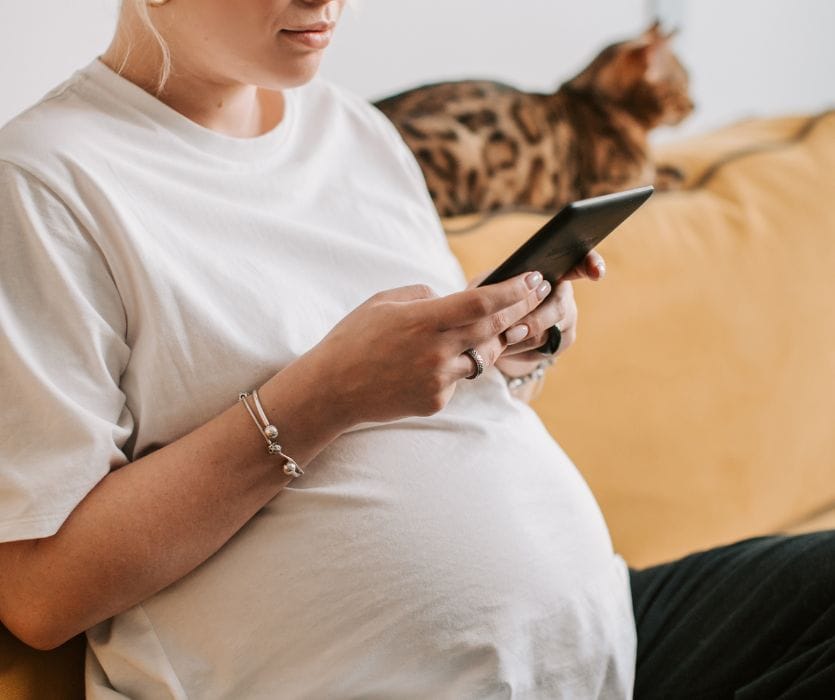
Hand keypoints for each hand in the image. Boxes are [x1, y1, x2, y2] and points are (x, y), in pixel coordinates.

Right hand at [302, 271, 551, 427]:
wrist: (331, 390)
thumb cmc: (353, 339)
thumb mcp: (383, 302)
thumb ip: (423, 295)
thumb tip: (451, 297)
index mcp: (423, 320)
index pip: (482, 303)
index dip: (514, 291)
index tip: (535, 279)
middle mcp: (436, 351)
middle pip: (493, 328)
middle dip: (520, 310)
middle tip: (537, 296)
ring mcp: (438, 380)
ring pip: (483, 356)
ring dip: (495, 340)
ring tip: (507, 325)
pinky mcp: (436, 400)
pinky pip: (459, 379)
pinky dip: (458, 366)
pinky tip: (443, 360)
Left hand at [489, 250, 605, 373]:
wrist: (494, 330)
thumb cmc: (492, 299)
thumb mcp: (490, 285)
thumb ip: (499, 282)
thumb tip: (505, 289)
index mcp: (552, 270)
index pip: (580, 262)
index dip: (592, 264)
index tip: (596, 273)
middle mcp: (565, 293)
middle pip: (558, 307)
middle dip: (533, 319)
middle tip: (510, 329)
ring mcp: (568, 317)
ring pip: (551, 330)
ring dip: (524, 337)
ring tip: (503, 339)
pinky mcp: (564, 340)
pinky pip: (546, 348)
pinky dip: (523, 350)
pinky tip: (506, 350)